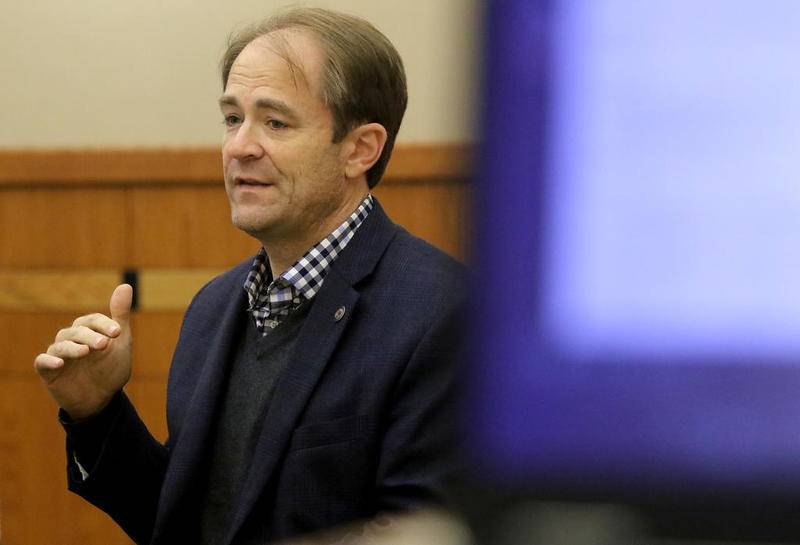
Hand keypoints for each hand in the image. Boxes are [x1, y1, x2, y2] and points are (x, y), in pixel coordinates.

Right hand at [34, 284, 133, 419]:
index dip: (104, 324)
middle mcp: (71, 339)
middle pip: (76, 331)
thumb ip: (120, 315)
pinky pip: (42, 362)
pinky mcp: (49, 371)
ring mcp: (59, 354)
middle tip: (104, 345)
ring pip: (60, 344)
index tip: (117, 332)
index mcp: (87, 330)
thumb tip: (125, 285)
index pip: (92, 320)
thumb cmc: (111, 367)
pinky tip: (60, 363)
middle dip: (90, 336)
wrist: (102, 398)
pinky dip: (49, 360)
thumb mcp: (120, 341)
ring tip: (85, 352)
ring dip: (72, 347)